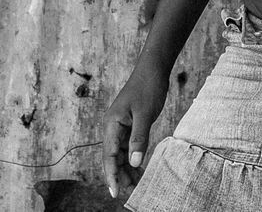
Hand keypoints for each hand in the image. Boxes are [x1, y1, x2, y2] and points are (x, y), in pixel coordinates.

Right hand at [102, 63, 169, 199]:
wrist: (153, 69)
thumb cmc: (148, 87)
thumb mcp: (145, 114)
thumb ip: (139, 139)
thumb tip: (134, 163)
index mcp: (112, 124)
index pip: (109, 155)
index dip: (111, 175)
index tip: (115, 192)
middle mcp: (113, 126)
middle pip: (113, 157)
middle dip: (120, 175)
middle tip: (131, 193)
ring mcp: (121, 125)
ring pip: (121, 153)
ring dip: (127, 169)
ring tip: (136, 185)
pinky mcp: (130, 124)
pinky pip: (129, 146)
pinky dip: (134, 158)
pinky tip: (140, 169)